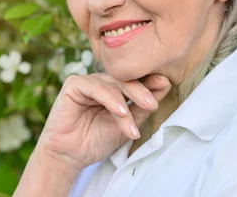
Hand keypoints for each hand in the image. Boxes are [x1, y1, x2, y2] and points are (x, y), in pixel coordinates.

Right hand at [35, 72, 171, 170]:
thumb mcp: (127, 124)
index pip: (134, 79)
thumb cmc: (97, 140)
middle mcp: (101, 82)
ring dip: (126, 101)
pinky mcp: (74, 85)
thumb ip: (142, 105)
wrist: (71, 156)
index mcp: (114, 88)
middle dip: (141, 91)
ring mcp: (87, 81)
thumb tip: (164, 83)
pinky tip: (120, 111)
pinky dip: (110, 99)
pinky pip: (95, 87)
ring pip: (112, 84)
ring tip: (133, 120)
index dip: (149, 81)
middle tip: (152, 104)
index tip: (165, 84)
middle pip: (125, 79)